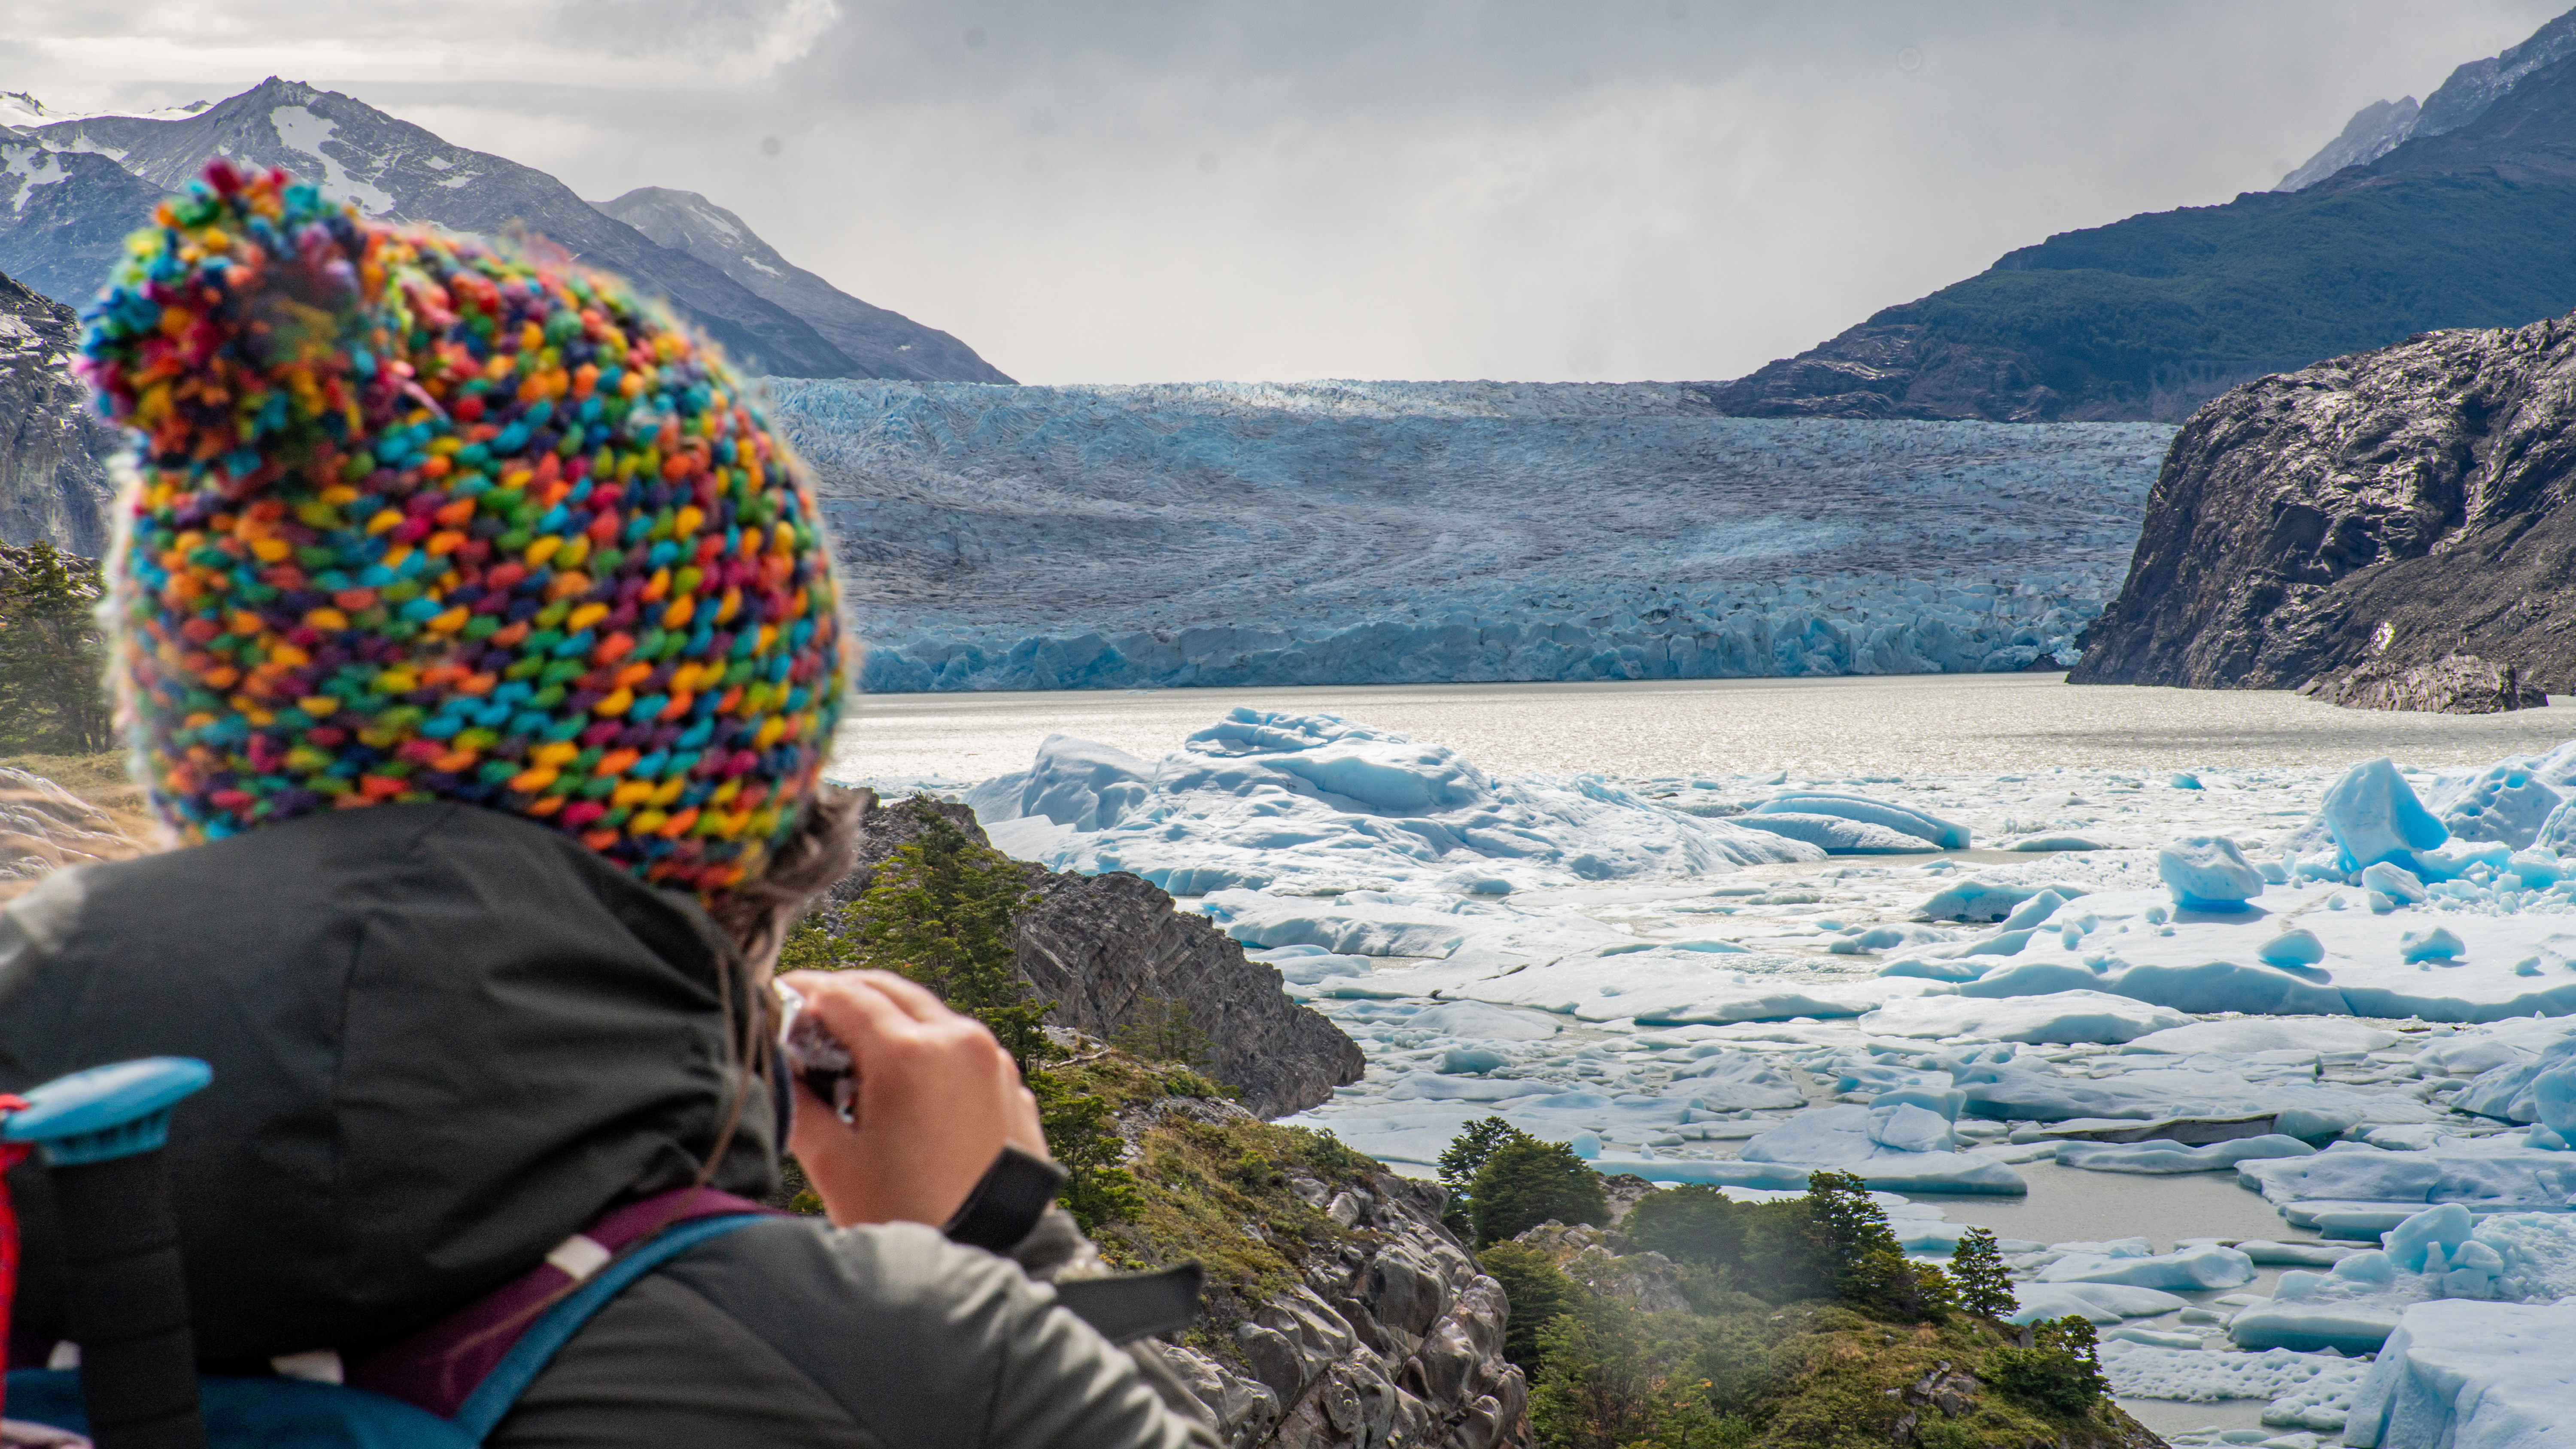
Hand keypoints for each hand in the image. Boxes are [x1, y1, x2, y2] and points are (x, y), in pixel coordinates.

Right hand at [780, 969, 1048, 1227]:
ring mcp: (993, 1064)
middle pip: (891, 992)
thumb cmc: (910, 1218)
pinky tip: (900, 1087)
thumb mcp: (835, 1163)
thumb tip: (779, 1067)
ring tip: (850, 1059)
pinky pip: (960, 1050)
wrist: (993, 1255)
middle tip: (809, 1019)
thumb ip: (798, 1103)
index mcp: (912, 1055)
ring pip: (929, 1016)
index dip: (805, 992)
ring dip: (887, 1022)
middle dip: (846, 997)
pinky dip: (926, 1051)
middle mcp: (961, 1044)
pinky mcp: (1010, 1088)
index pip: (846, 995)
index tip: (781, 996)